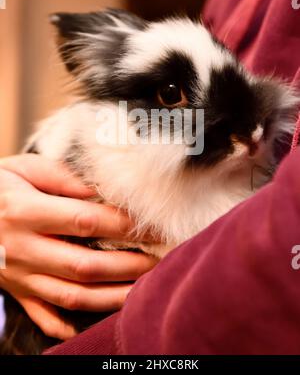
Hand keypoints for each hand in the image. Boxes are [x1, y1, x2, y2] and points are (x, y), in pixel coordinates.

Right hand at [0, 154, 157, 340]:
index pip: (84, 221)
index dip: (123, 224)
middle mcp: (23, 248)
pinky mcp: (17, 291)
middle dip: (128, 266)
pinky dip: (71, 324)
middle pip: (84, 265)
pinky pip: (45, 315)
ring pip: (71, 296)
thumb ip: (63, 178)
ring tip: (144, 290)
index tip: (154, 225)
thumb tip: (101, 191)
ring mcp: (20, 276)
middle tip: (160, 260)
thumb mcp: (24, 168)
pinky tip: (99, 322)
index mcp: (24, 211)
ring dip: (112, 297)